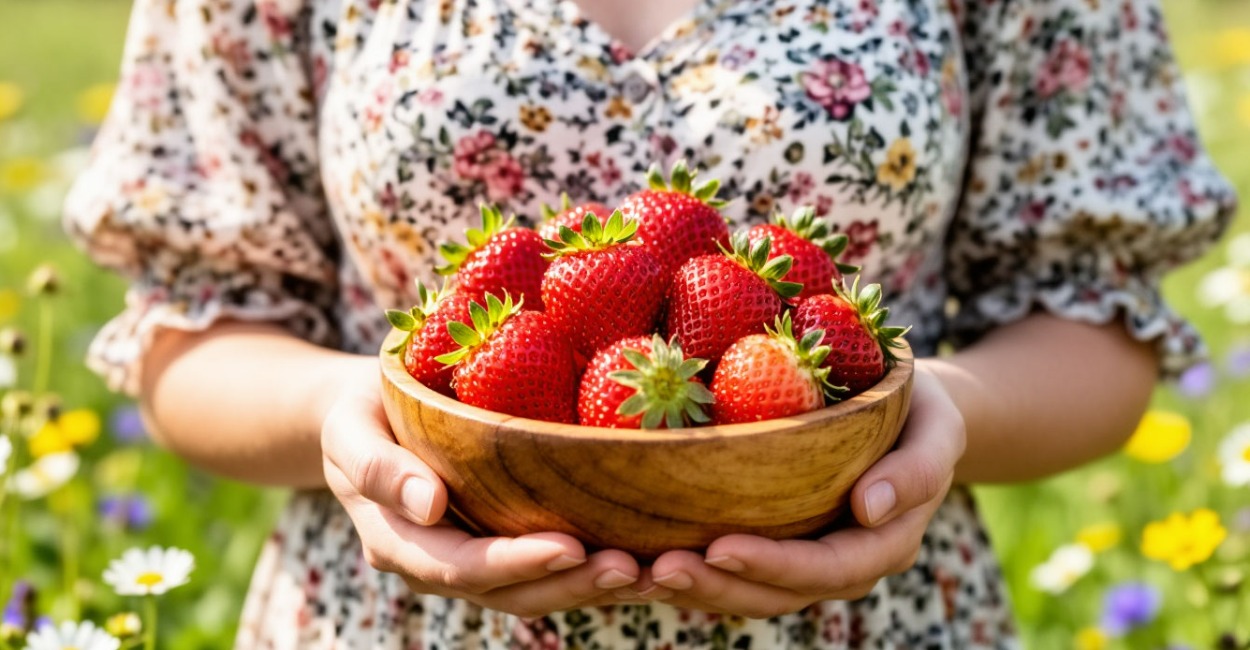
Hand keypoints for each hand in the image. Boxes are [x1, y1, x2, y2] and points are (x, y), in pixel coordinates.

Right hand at [320, 359, 647, 616]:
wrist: (367, 416)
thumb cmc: (357, 414)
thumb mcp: (349, 431)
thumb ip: (377, 468)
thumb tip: (429, 505)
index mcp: (399, 543)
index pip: (463, 567)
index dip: (516, 563)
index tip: (569, 548)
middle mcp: (440, 565)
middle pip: (511, 593)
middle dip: (572, 586)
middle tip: (632, 569)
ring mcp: (474, 561)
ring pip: (538, 590)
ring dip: (593, 586)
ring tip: (652, 573)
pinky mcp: (504, 544)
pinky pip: (551, 567)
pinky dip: (593, 567)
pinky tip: (645, 556)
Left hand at [644, 363, 966, 616]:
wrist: (909, 416)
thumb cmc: (922, 413)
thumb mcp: (939, 430)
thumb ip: (917, 470)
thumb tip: (871, 507)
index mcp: (884, 544)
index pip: (826, 567)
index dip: (773, 565)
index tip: (720, 548)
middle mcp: (841, 566)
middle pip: (776, 594)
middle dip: (716, 587)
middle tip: (659, 569)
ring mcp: (805, 561)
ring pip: (746, 593)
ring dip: (692, 590)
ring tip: (636, 574)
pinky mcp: (775, 545)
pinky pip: (731, 571)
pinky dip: (689, 572)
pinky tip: (640, 561)